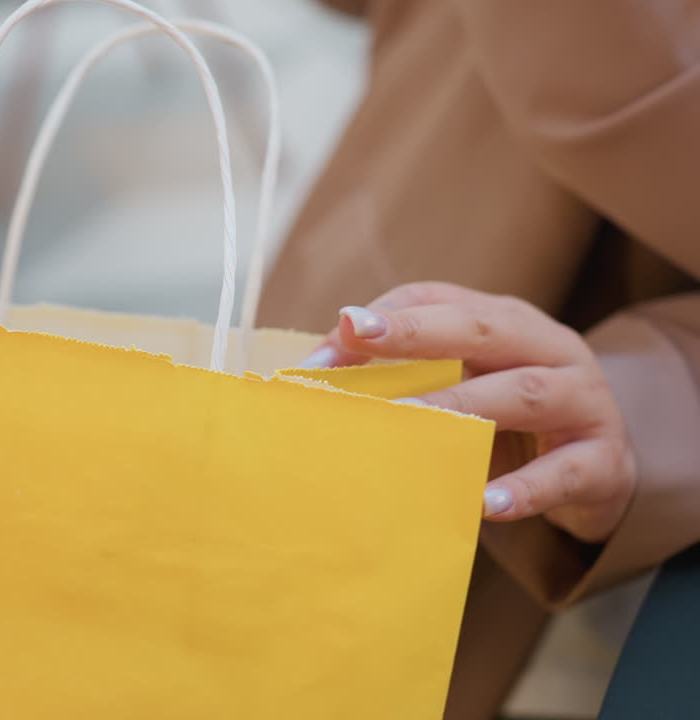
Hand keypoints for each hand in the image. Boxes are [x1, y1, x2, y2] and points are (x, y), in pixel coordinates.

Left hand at [303, 282, 635, 542]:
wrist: (604, 466)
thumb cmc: (511, 419)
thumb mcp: (464, 384)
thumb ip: (403, 377)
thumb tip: (317, 378)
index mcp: (504, 321)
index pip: (438, 299)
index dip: (383, 316)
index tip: (326, 346)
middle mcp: (547, 347)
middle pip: (483, 327)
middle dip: (416, 330)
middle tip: (357, 334)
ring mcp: (584, 400)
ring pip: (525, 394)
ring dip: (462, 407)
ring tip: (410, 422)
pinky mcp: (604, 461)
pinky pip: (565, 472)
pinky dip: (525, 488)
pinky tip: (484, 502)